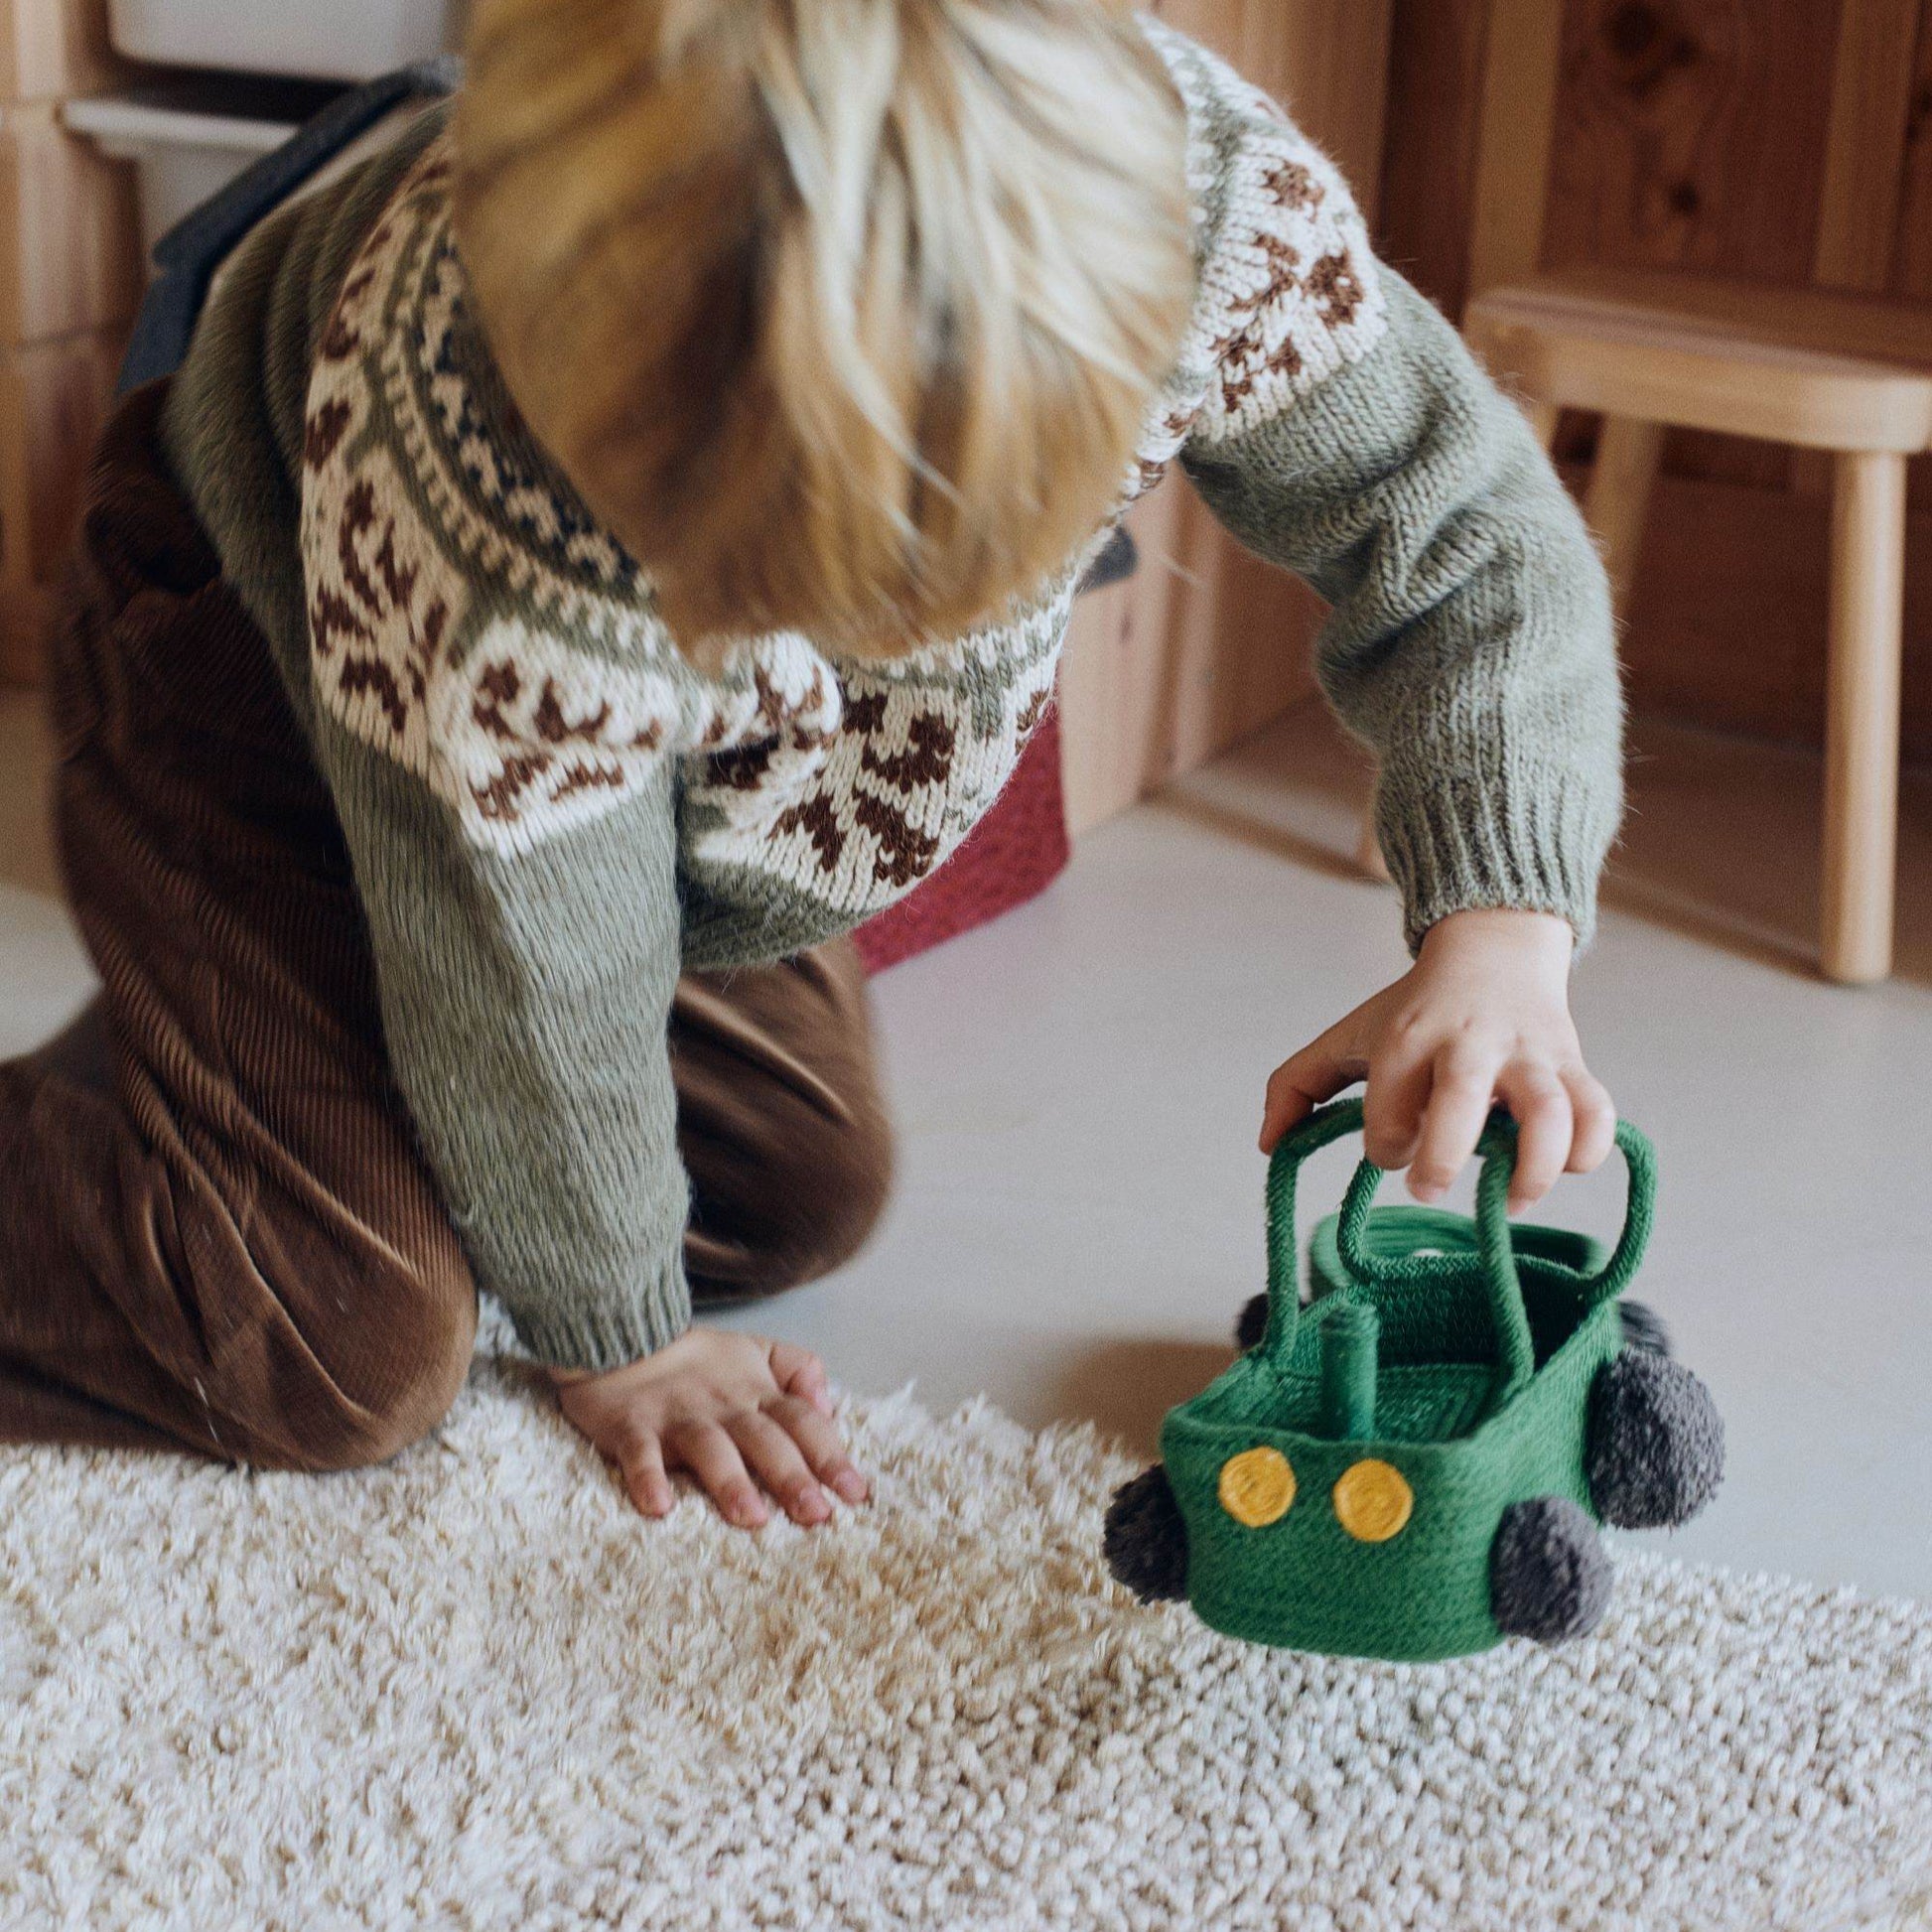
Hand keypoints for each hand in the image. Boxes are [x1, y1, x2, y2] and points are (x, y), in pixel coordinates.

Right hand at [549, 1329, 868, 1527]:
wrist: (622, 1331)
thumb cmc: (695, 1359)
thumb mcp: (756, 1350)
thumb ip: (799, 1369)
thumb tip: (828, 1405)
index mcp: (756, 1391)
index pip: (802, 1421)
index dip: (830, 1455)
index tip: (855, 1493)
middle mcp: (723, 1405)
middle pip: (764, 1439)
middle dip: (791, 1476)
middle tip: (816, 1514)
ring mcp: (676, 1416)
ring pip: (709, 1448)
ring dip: (730, 1481)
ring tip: (752, 1518)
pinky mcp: (631, 1426)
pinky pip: (639, 1454)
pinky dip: (647, 1478)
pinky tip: (659, 1507)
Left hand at [1258, 907, 1613, 1213]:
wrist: (1494, 950)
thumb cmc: (1413, 1010)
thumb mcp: (1348, 1034)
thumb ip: (1297, 1084)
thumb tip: (1268, 1144)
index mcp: (1408, 1037)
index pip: (1388, 1105)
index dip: (1384, 1144)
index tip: (1391, 1149)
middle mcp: (1470, 1043)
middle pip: (1461, 1098)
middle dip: (1443, 1155)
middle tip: (1428, 1187)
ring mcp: (1528, 1055)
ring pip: (1548, 1110)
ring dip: (1532, 1167)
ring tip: (1508, 1201)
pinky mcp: (1574, 1065)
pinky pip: (1597, 1112)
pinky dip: (1588, 1150)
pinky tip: (1561, 1169)